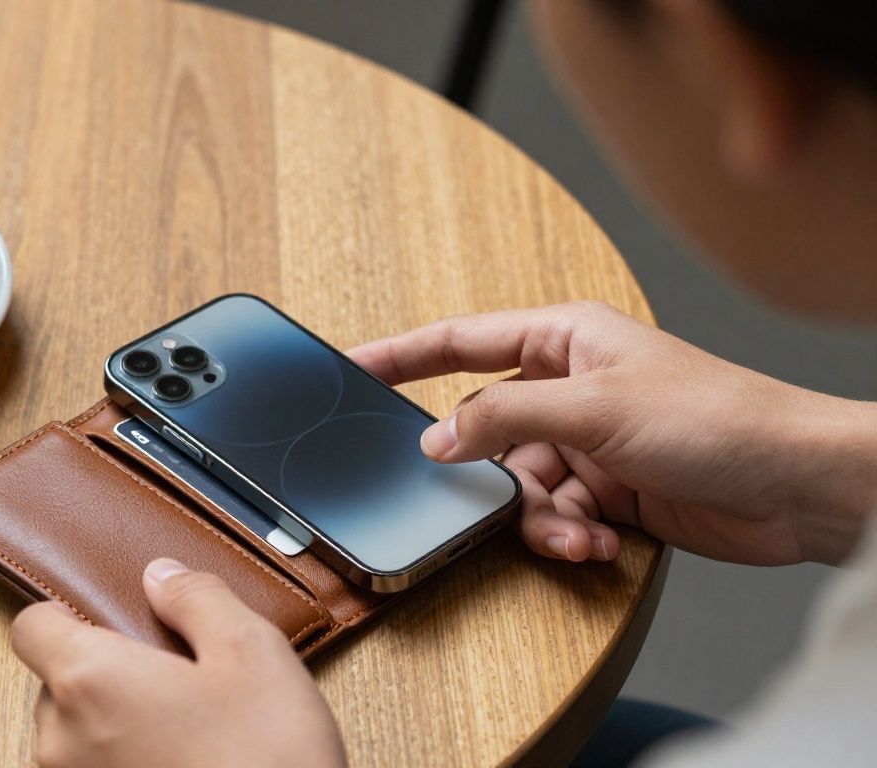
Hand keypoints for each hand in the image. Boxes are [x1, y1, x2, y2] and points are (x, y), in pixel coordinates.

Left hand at [10, 558, 346, 767]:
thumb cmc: (269, 759)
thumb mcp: (251, 651)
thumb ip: (197, 598)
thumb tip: (162, 577)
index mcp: (89, 680)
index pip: (30, 626)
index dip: (67, 614)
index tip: (113, 621)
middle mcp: (64, 741)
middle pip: (57, 682)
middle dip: (107, 671)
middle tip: (176, 675)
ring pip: (77, 734)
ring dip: (117, 722)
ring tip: (190, 727)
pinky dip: (128, 761)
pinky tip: (186, 761)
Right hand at [348, 301, 876, 565]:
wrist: (796, 484)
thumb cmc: (717, 419)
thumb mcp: (594, 410)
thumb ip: (502, 419)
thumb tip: (435, 441)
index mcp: (564, 340)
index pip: (460, 341)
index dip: (401, 354)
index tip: (351, 366)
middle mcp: (570, 388)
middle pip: (487, 431)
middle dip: (489, 475)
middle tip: (480, 499)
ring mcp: (588, 441)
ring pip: (519, 483)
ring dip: (540, 516)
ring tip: (576, 530)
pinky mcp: (608, 490)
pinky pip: (555, 513)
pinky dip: (568, 533)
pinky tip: (596, 542)